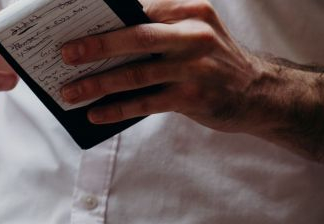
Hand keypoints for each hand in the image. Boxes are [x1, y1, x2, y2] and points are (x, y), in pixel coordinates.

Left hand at [60, 0, 263, 132]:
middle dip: (96, 46)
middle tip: (64, 55)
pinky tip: (95, 114)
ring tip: (70, 93)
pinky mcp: (194, 97)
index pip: (139, 8)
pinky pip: (146, 103)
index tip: (72, 22)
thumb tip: (101, 43)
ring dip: (98, 84)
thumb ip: (157, 31)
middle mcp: (194, 34)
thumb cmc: (212, 61)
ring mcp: (195, 67)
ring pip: (136, 74)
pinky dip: (117, 109)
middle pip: (135, 37)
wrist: (259, 92)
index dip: (104, 15)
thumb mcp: (193, 33)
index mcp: (189, 10)